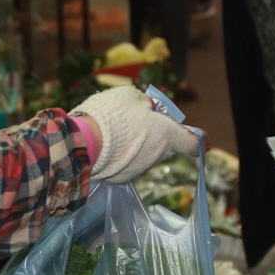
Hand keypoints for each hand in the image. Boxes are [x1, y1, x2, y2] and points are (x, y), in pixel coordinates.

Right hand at [72, 84, 196, 183]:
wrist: (82, 143)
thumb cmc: (111, 114)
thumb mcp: (129, 95)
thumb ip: (143, 102)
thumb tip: (146, 108)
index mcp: (167, 135)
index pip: (191, 142)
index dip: (192, 137)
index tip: (189, 135)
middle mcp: (157, 156)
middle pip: (165, 146)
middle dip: (157, 135)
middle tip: (139, 121)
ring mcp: (140, 170)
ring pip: (144, 155)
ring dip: (137, 145)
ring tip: (115, 132)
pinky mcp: (121, 179)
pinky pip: (126, 164)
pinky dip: (120, 156)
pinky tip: (105, 145)